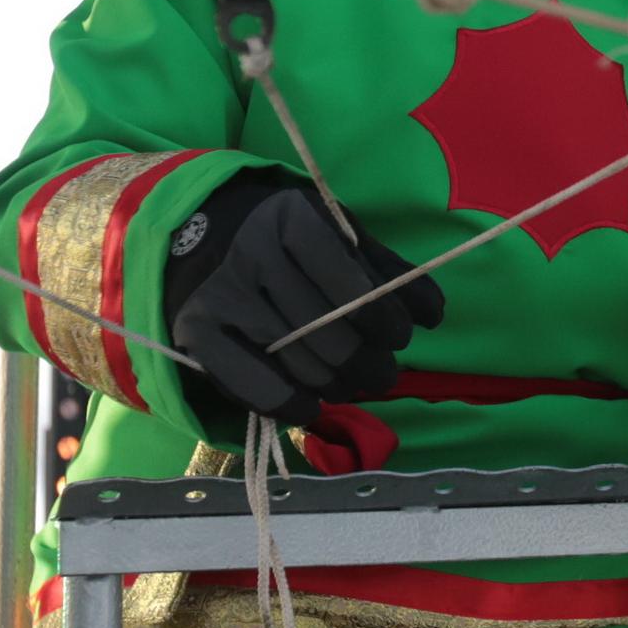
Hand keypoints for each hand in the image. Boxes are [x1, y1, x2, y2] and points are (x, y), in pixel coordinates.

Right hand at [170, 187, 442, 426]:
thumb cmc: (293, 241)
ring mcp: (219, 295)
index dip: (385, 319)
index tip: (400, 337)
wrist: (210, 237)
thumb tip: (432, 315)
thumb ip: (390, 272)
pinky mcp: (195, 333)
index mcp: (294, 220)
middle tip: (383, 372)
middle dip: (368, 362)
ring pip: (297, 362)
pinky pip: (251, 385)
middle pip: (327, 332)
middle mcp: (251, 253)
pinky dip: (289, 405)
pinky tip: (312, 407)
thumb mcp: (343, 236)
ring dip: (337, 385)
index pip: (351, 283)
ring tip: (353, 383)